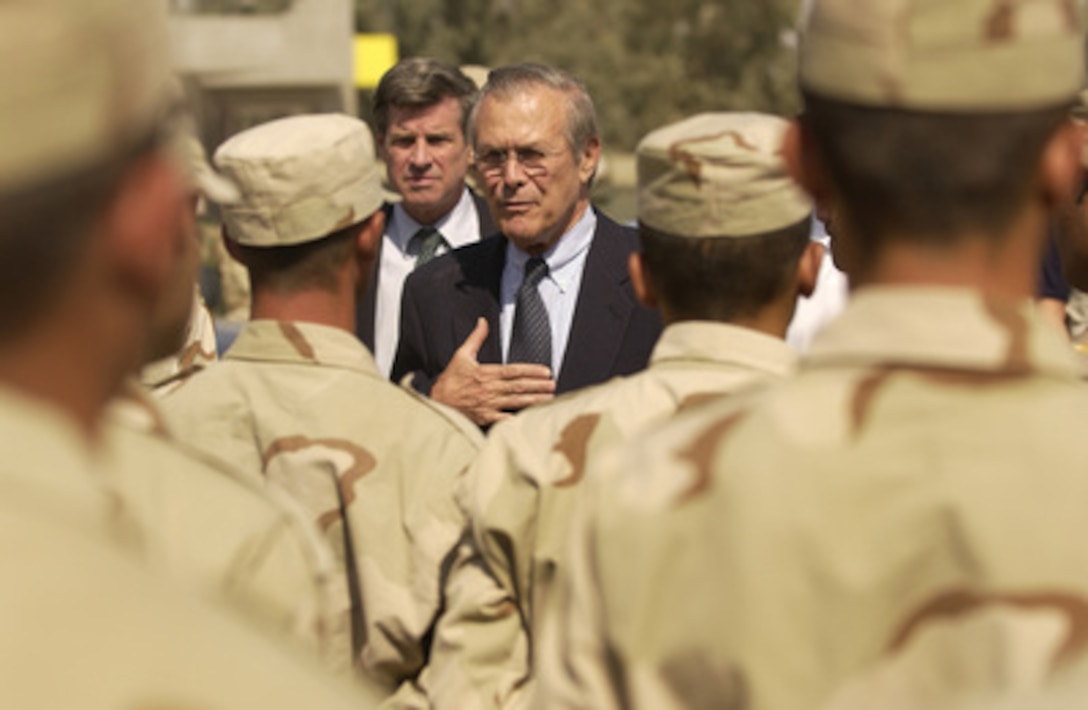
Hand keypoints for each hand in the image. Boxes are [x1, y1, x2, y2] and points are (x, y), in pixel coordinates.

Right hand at [432, 318, 555, 425]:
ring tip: (550, 398)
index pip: (513, 371)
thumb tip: (483, 321)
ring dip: (535, 400)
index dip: (531, 371)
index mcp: (486, 373)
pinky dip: (519, 419)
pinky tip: (532, 418)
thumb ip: (475, 338)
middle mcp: (490, 389)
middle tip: (553, 384)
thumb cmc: (450, 381)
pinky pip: (506, 419)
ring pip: (517, 402)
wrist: (437, 403)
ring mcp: (489, 404)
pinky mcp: (486, 418)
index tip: (546, 372)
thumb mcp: (461, 355)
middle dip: (538, 385)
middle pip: (519, 386)